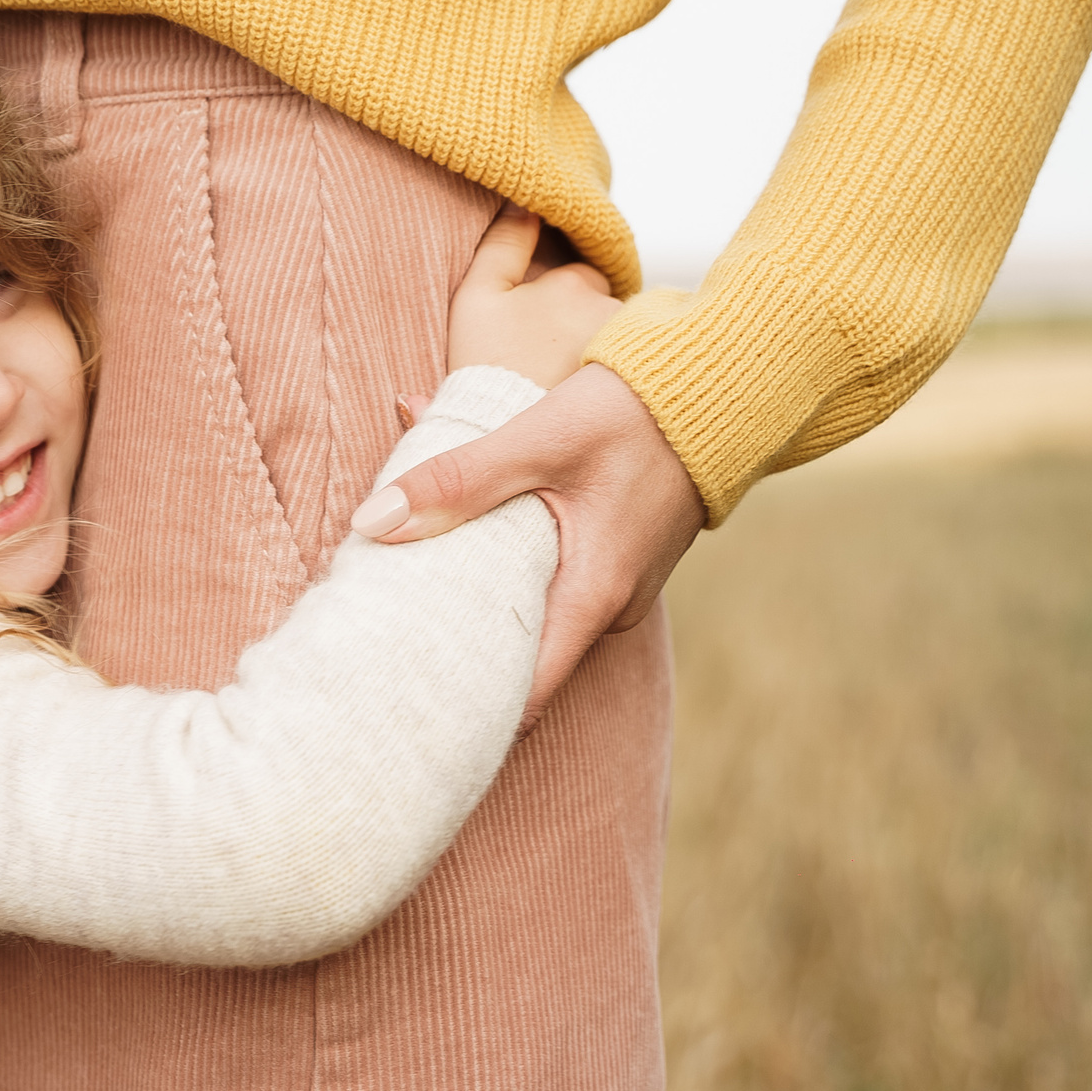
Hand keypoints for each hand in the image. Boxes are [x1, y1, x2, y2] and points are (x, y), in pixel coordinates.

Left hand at [358, 363, 703, 723]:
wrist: (719, 384)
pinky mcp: (614, 561)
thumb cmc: (635, 411)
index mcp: (594, 597)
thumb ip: (456, 481)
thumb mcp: (536, 439)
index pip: (523, 695)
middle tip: (386, 637)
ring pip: (530, 613)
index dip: (463, 707)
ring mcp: (617, 588)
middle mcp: (610, 608)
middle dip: (454, 644)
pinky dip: (504, 563)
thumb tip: (372, 522)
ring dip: (475, 592)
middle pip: (518, 657)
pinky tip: (459, 531)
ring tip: (407, 577)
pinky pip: (550, 581)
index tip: (404, 703)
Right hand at [448, 206, 623, 388]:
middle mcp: (612, 312)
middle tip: (544, 358)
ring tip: (558, 383)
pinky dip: (612, 382)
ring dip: (596, 352)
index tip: (531, 328)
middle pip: (603, 308)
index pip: (580, 277)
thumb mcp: (477, 297)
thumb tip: (527, 204)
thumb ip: (504, 243)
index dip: (555, 300)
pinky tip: (580, 401)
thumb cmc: (483, 365)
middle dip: (581, 324)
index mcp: (576, 284)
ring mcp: (628, 355)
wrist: (496, 435)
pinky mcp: (635, 392)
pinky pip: (629, 376)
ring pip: (617, 341)